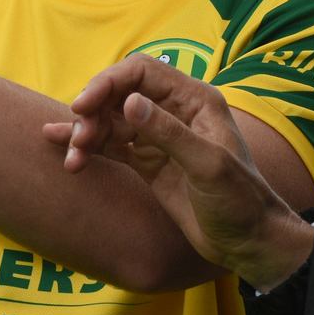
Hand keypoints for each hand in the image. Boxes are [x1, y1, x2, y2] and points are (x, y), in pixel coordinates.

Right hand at [44, 54, 310, 287]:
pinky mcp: (147, 161)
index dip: (109, 82)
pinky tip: (66, 155)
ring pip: (111, 121)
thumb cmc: (240, 201)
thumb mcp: (207, 166)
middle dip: (93, 111)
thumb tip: (129, 102)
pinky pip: (111, 146)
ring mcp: (158, 137)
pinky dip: (89, 149)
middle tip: (79, 138)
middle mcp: (174, 111)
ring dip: (87, 134)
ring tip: (73, 159)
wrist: (247, 242)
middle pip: (120, 93)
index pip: (141, 72)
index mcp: (195, 100)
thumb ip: (168, 133)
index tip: (82, 106)